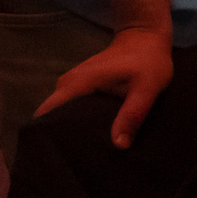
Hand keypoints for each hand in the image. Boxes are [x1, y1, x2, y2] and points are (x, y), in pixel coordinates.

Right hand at [34, 25, 174, 149]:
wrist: (145, 37)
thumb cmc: (148, 61)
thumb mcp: (146, 89)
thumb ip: (132, 114)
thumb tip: (118, 145)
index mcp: (78, 84)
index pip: (48, 113)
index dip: (48, 135)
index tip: (55, 156)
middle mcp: (67, 84)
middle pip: (51, 117)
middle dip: (58, 138)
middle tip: (73, 160)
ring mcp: (72, 84)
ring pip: (60, 114)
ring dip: (68, 130)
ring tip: (81, 154)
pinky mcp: (79, 87)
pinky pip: (69, 108)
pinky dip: (76, 122)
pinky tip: (89, 138)